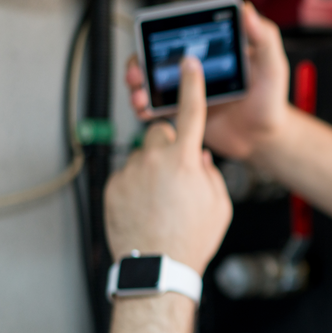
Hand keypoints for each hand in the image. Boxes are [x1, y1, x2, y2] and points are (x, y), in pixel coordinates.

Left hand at [106, 57, 232, 275]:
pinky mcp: (112, 186)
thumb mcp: (219, 206)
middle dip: (170, 146)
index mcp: (185, 160)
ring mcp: (129, 172)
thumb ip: (210, 174)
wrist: (157, 268)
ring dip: (152, 170)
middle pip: (161, 133)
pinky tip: (145, 210)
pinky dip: (135, 187)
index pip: (191, 112)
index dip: (191, 85)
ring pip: (142, 157)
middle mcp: (154, 160)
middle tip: (177, 175)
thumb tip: (200, 160)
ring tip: (160, 203)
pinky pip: (127, 176)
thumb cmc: (191, 239)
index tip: (187, 64)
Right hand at [126, 2, 291, 159]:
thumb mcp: (273, 65)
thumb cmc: (272, 100)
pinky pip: (157, 107)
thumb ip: (264, 38)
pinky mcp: (182, 112)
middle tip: (138, 70)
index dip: (162, 32)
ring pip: (152, 80)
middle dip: (140, 60)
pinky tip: (144, 111)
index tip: (152, 37)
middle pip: (158, 56)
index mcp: (212, 49)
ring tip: (139, 94)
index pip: (182, 33)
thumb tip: (248, 9)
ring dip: (138, 85)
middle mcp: (196, 67)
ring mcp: (187, 89)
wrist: (265, 138)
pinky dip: (145, 108)